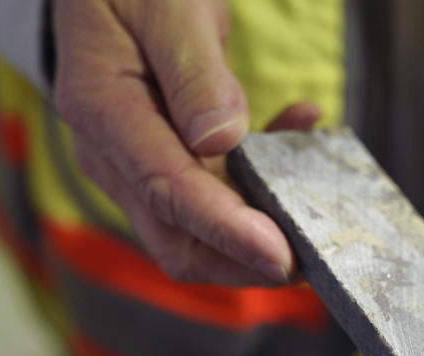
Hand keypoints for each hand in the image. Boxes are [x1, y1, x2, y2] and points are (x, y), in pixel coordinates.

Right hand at [52, 0, 304, 285]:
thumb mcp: (169, 9)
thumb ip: (194, 73)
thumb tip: (219, 141)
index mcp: (104, 111)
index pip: (167, 190)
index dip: (226, 230)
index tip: (280, 255)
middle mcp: (113, 155)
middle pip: (177, 240)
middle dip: (246, 261)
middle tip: (312, 258)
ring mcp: (138, 167)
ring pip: (201, 232)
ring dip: (264, 226)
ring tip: (319, 196)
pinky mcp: (167, 166)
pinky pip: (218, 196)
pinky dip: (262, 182)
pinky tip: (300, 129)